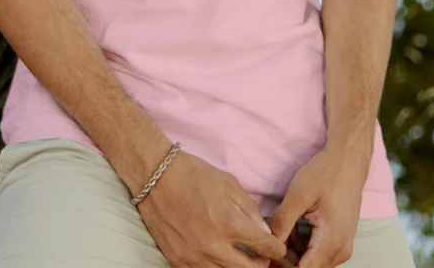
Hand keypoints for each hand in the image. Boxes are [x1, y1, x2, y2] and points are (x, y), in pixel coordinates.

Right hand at [137, 149, 288, 266]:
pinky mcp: (177, 260)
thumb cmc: (193, 174)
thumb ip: (250, 210)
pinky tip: (217, 256)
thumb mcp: (228, 183)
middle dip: (261, 264)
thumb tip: (263, 231)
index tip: (277, 247)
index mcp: (229, 223)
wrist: (155, 175)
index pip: (264, 247)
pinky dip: (214, 266)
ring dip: (238, 267)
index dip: (276, 248)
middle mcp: (213, 245)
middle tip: (262, 257)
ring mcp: (194, 256)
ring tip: (241, 257)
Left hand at [266, 146, 366, 266]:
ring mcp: (342, 247)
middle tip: (270, 239)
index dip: (283, 264)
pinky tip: (293, 228)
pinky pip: (318, 254)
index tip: (268, 252)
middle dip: (286, 259)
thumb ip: (283, 222)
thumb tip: (270, 243)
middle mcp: (340, 251)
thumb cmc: (325, 174)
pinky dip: (303, 247)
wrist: (348, 161)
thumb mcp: (298, 194)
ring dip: (294, 253)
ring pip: (312, 263)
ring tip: (283, 229)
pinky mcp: (340, 241)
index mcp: (331, 241)